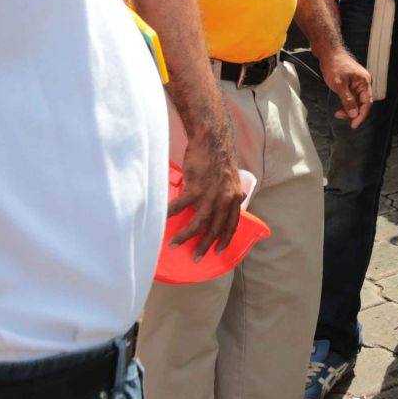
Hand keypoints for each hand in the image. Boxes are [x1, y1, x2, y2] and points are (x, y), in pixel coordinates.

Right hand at [170, 116, 243, 255]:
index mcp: (235, 198)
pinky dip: (170, 215)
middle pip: (215, 229)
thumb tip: (229, 201)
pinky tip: (162, 220)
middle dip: (204, 246)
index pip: (233, 224)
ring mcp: (210, 195)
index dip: (226, 239)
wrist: (213, 140)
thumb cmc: (219, 157)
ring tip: (174, 245)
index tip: (219, 250)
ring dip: (185, 237)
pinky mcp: (195, 188)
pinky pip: (180, 207)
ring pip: (198, 224)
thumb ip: (229, 192)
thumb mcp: (231, 178)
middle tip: (196, 258)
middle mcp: (225, 200)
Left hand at [321, 47, 372, 127]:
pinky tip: (340, 106)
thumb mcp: (339, 85)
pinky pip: (352, 97)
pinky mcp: (352, 84)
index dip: (361, 115)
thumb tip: (354, 113)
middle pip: (362, 104)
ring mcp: (358, 83)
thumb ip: (347, 100)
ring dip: (349, 109)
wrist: (329, 53)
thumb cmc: (335, 64)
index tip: (354, 124)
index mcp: (364, 82)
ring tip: (338, 113)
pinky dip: (347, 103)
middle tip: (341, 117)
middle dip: (353, 113)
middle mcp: (364, 83)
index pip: (367, 103)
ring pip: (357, 101)